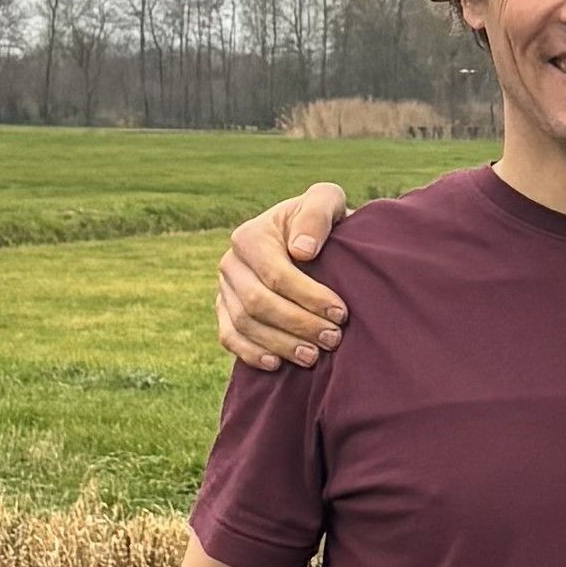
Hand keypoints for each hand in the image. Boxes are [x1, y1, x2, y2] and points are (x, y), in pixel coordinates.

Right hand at [216, 182, 349, 369]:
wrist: (311, 241)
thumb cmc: (322, 223)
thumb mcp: (327, 203)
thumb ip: (318, 213)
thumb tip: (301, 251)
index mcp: (251, 235)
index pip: (275, 274)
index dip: (308, 297)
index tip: (340, 313)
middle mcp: (231, 262)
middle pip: (258, 302)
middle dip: (298, 324)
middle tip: (332, 338)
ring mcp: (224, 289)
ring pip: (244, 324)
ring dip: (280, 344)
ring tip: (314, 356)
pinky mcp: (224, 311)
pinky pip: (229, 337)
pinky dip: (250, 354)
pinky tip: (278, 363)